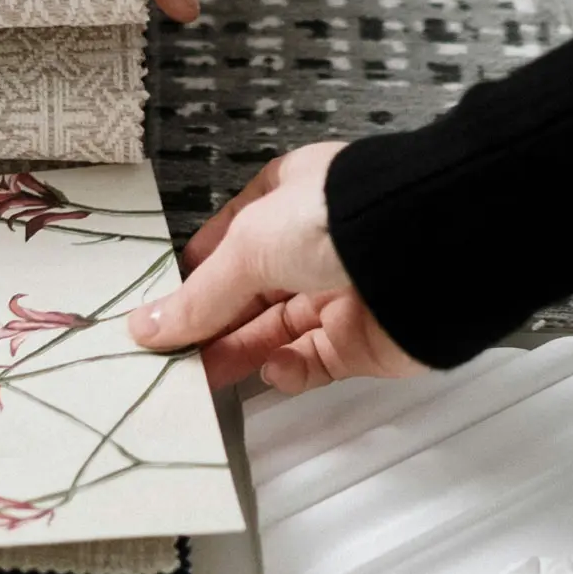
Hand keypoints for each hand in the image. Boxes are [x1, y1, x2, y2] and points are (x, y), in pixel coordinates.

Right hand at [128, 142, 425, 392]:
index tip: (161, 305)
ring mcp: (338, 291)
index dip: (197, 270)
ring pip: (274, 331)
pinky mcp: (361, 339)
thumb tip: (147, 327)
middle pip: (250, 290)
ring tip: (201, 376)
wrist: (424, 252)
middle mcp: (313, 242)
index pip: (232, 236)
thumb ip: (200, 295)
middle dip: (211, 322)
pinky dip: (289, 371)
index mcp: (287, 197)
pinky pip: (313, 362)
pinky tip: (273, 369)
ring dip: (238, 353)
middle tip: (169, 356)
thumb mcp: (249, 246)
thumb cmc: (335, 219)